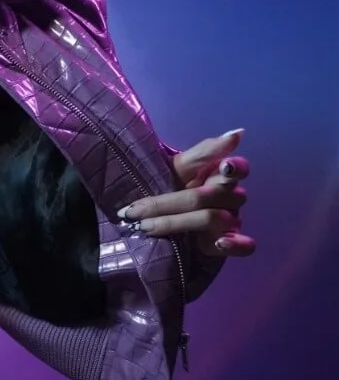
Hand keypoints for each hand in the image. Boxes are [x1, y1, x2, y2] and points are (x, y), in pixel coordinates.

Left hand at [116, 128, 254, 258]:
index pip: (239, 169)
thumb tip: (238, 132)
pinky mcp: (228, 244)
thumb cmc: (169, 186)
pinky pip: (244, 246)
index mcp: (219, 176)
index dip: (236, 167)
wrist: (155, 220)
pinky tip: (218, 244)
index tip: (224, 167)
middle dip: (170, 202)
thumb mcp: (178, 168)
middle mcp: (229, 198)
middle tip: (135, 210)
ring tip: (145, 227)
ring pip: (217, 219)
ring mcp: (230, 221)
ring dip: (178, 223)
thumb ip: (204, 152)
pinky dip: (234, 246)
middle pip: (212, 197)